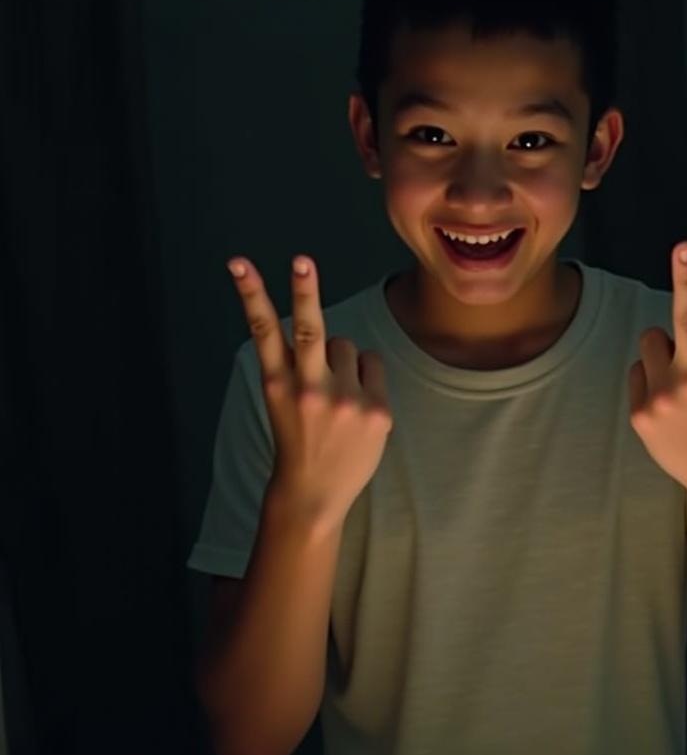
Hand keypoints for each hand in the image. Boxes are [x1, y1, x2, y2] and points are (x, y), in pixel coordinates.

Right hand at [227, 253, 392, 531]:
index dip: (252, 293)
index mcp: (277, 384)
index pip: (262, 331)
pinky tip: (355, 408)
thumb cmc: (298, 437)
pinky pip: (373, 364)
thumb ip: (295, 365)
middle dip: (304, 291)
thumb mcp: (281, 401)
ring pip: (347, 346)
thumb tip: (320, 329)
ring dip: (343, 361)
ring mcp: (345, 402)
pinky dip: (365, 377)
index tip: (241, 263)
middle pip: (308, 330)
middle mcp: (309, 390)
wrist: (314, 493)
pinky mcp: (376, 411)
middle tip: (301, 261)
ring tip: (335, 396)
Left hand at [628, 239, 686, 511]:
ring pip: (650, 340)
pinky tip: (665, 409)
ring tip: (677, 382)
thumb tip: (669, 330)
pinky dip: (649, 383)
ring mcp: (666, 394)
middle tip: (683, 247)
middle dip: (685, 277)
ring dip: (660, 350)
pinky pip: (638, 373)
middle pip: (686, 317)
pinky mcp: (643, 411)